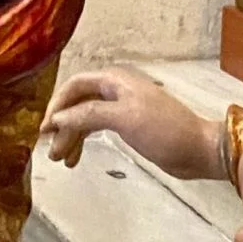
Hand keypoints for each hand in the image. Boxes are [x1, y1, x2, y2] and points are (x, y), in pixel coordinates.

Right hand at [40, 68, 221, 180]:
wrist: (198, 150)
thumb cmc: (166, 130)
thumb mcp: (125, 118)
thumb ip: (89, 114)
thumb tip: (57, 118)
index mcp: (115, 81)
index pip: (75, 86)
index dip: (57, 105)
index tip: (44, 128)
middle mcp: (116, 91)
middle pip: (77, 104)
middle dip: (62, 126)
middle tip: (50, 151)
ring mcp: (121, 109)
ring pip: (85, 119)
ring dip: (71, 137)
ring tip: (62, 159)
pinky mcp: (127, 127)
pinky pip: (96, 130)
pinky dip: (84, 142)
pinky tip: (76, 158)